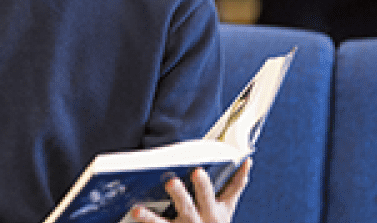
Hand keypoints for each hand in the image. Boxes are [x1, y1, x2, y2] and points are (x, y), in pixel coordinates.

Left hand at [127, 159, 251, 222]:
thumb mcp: (227, 207)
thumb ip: (236, 184)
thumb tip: (246, 160)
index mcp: (213, 212)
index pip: (208, 196)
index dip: (203, 185)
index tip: (197, 171)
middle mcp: (197, 222)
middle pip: (187, 208)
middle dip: (179, 195)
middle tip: (170, 181)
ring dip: (150, 218)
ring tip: (137, 209)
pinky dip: (145, 222)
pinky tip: (130, 218)